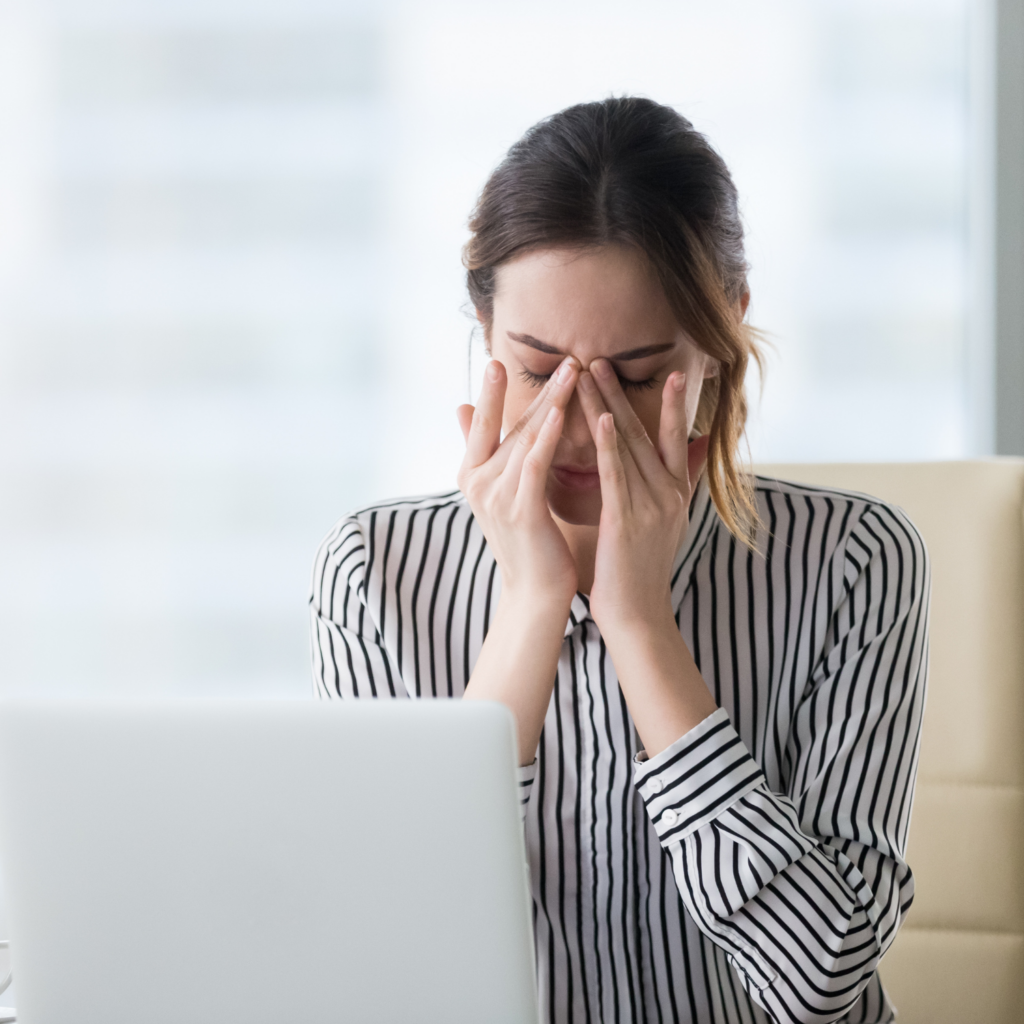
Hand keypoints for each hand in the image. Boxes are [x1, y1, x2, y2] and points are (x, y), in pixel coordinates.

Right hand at [456, 355, 579, 607]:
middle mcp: (478, 483)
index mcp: (472, 476)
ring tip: (572, 372)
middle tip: (558, 355)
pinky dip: (546, 437)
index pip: (482, 424)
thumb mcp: (499, 491)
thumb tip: (459, 407)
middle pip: (506, 425)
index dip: (490, 392)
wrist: (535, 593)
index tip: (498, 360)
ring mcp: (497, 497)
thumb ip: (482, 450)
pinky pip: (534, 465)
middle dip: (534, 389)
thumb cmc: (526, 541)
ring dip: (550, 402)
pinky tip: (560, 413)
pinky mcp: (521, 511)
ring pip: (524, 438)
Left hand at [576, 359, 709, 637]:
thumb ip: (685, 481)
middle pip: (645, 432)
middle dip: (621, 393)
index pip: (676, 437)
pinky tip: (601, 418)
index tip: (670, 370)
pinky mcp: (628, 521)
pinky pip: (618, 476)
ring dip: (607, 406)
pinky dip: (610, 446)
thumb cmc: (641, 569)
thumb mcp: (669, 521)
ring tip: (588, 372)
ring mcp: (652, 506)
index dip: (674, 403)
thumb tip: (702, 447)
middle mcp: (669, 494)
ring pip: (628, 446)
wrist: (638, 616)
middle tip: (600, 358)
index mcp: (677, 493)